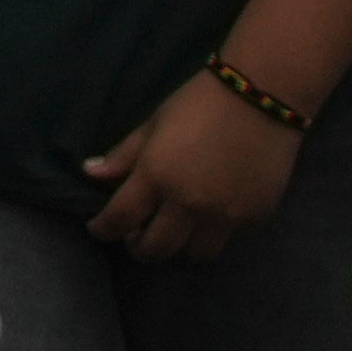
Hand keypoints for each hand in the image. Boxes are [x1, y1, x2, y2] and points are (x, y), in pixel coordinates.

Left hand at [85, 67, 303, 258]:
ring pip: (194, 254)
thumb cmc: (199, 102)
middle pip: (156, 249)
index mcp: (156, 176)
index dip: (102, 229)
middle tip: (136, 233)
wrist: (261, 96)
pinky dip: (214, 231)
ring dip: (179, 245)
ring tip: (176, 227)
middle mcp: (188, 204)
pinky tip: (211, 211)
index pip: (120, 218)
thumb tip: (90, 173)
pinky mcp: (254, 217)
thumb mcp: (154, 123)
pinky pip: (227, 238)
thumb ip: (123, 155)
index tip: (98, 229)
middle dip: (139, 246)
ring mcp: (224, 216)